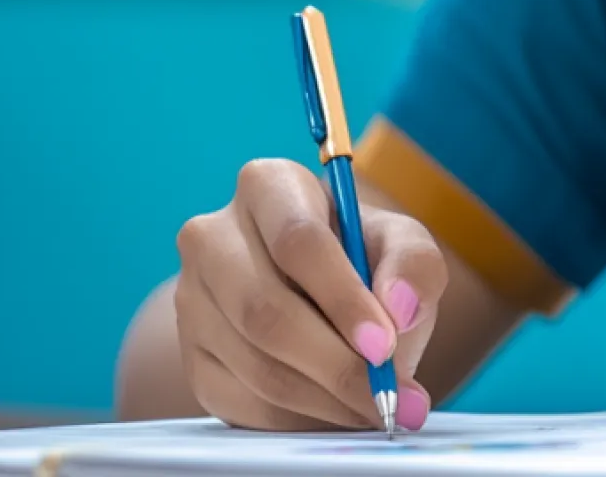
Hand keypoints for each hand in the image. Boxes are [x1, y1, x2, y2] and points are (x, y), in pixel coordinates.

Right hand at [174, 158, 447, 431]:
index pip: (297, 241)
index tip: (385, 345)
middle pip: (267, 311)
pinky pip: (242, 401)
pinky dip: (299, 419)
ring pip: (256, 364)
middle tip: (388, 395)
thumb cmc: (364, 261)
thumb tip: (397, 309)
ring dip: (326, 398)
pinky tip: (338, 412)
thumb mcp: (404, 246)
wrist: (320, 298)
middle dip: (336, 364)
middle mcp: (214, 235)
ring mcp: (192, 297)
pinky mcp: (191, 354)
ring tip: (376, 407)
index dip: (343, 299)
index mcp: (267, 185)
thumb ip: (414, 266)